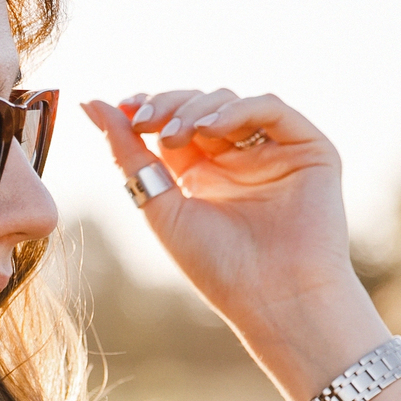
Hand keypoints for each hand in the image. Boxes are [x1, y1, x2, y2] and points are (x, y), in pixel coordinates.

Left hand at [80, 92, 387, 400]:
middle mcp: (238, 158)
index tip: (124, 107)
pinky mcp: (309, 149)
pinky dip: (237, 109)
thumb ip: (128, 154)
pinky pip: (271, 108)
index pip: (173, 122)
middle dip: (168, 106)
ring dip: (196, 110)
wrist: (274, 298)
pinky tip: (211, 129)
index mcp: (204, 172)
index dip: (149, 108)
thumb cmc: (218, 266)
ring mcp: (273, 151)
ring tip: (175, 137)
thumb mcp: (161, 204)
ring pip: (231, 102)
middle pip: (199, 105)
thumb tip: (92, 103)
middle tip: (145, 122)